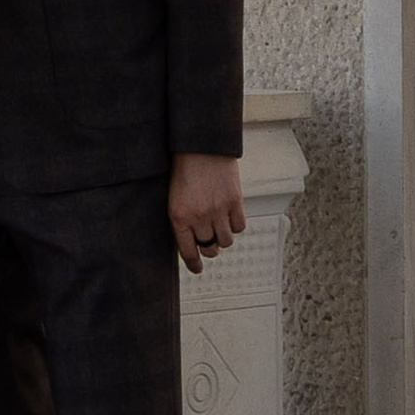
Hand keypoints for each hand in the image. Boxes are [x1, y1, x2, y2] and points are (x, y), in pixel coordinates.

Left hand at [169, 152, 245, 274]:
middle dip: (209, 247)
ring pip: (226, 241)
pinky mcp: (235, 202)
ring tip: (220, 226)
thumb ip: (182, 219)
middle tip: (210, 240)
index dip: (194, 264)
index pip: (188, 251)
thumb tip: (192, 242)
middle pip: (209, 247)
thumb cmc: (184, 169)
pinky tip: (230, 215)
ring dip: (223, 237)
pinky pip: (239, 227)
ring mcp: (218, 210)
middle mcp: (198, 217)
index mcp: (178, 216)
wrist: (201, 145)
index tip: (197, 269)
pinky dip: (236, 224)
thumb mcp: (174, 196)